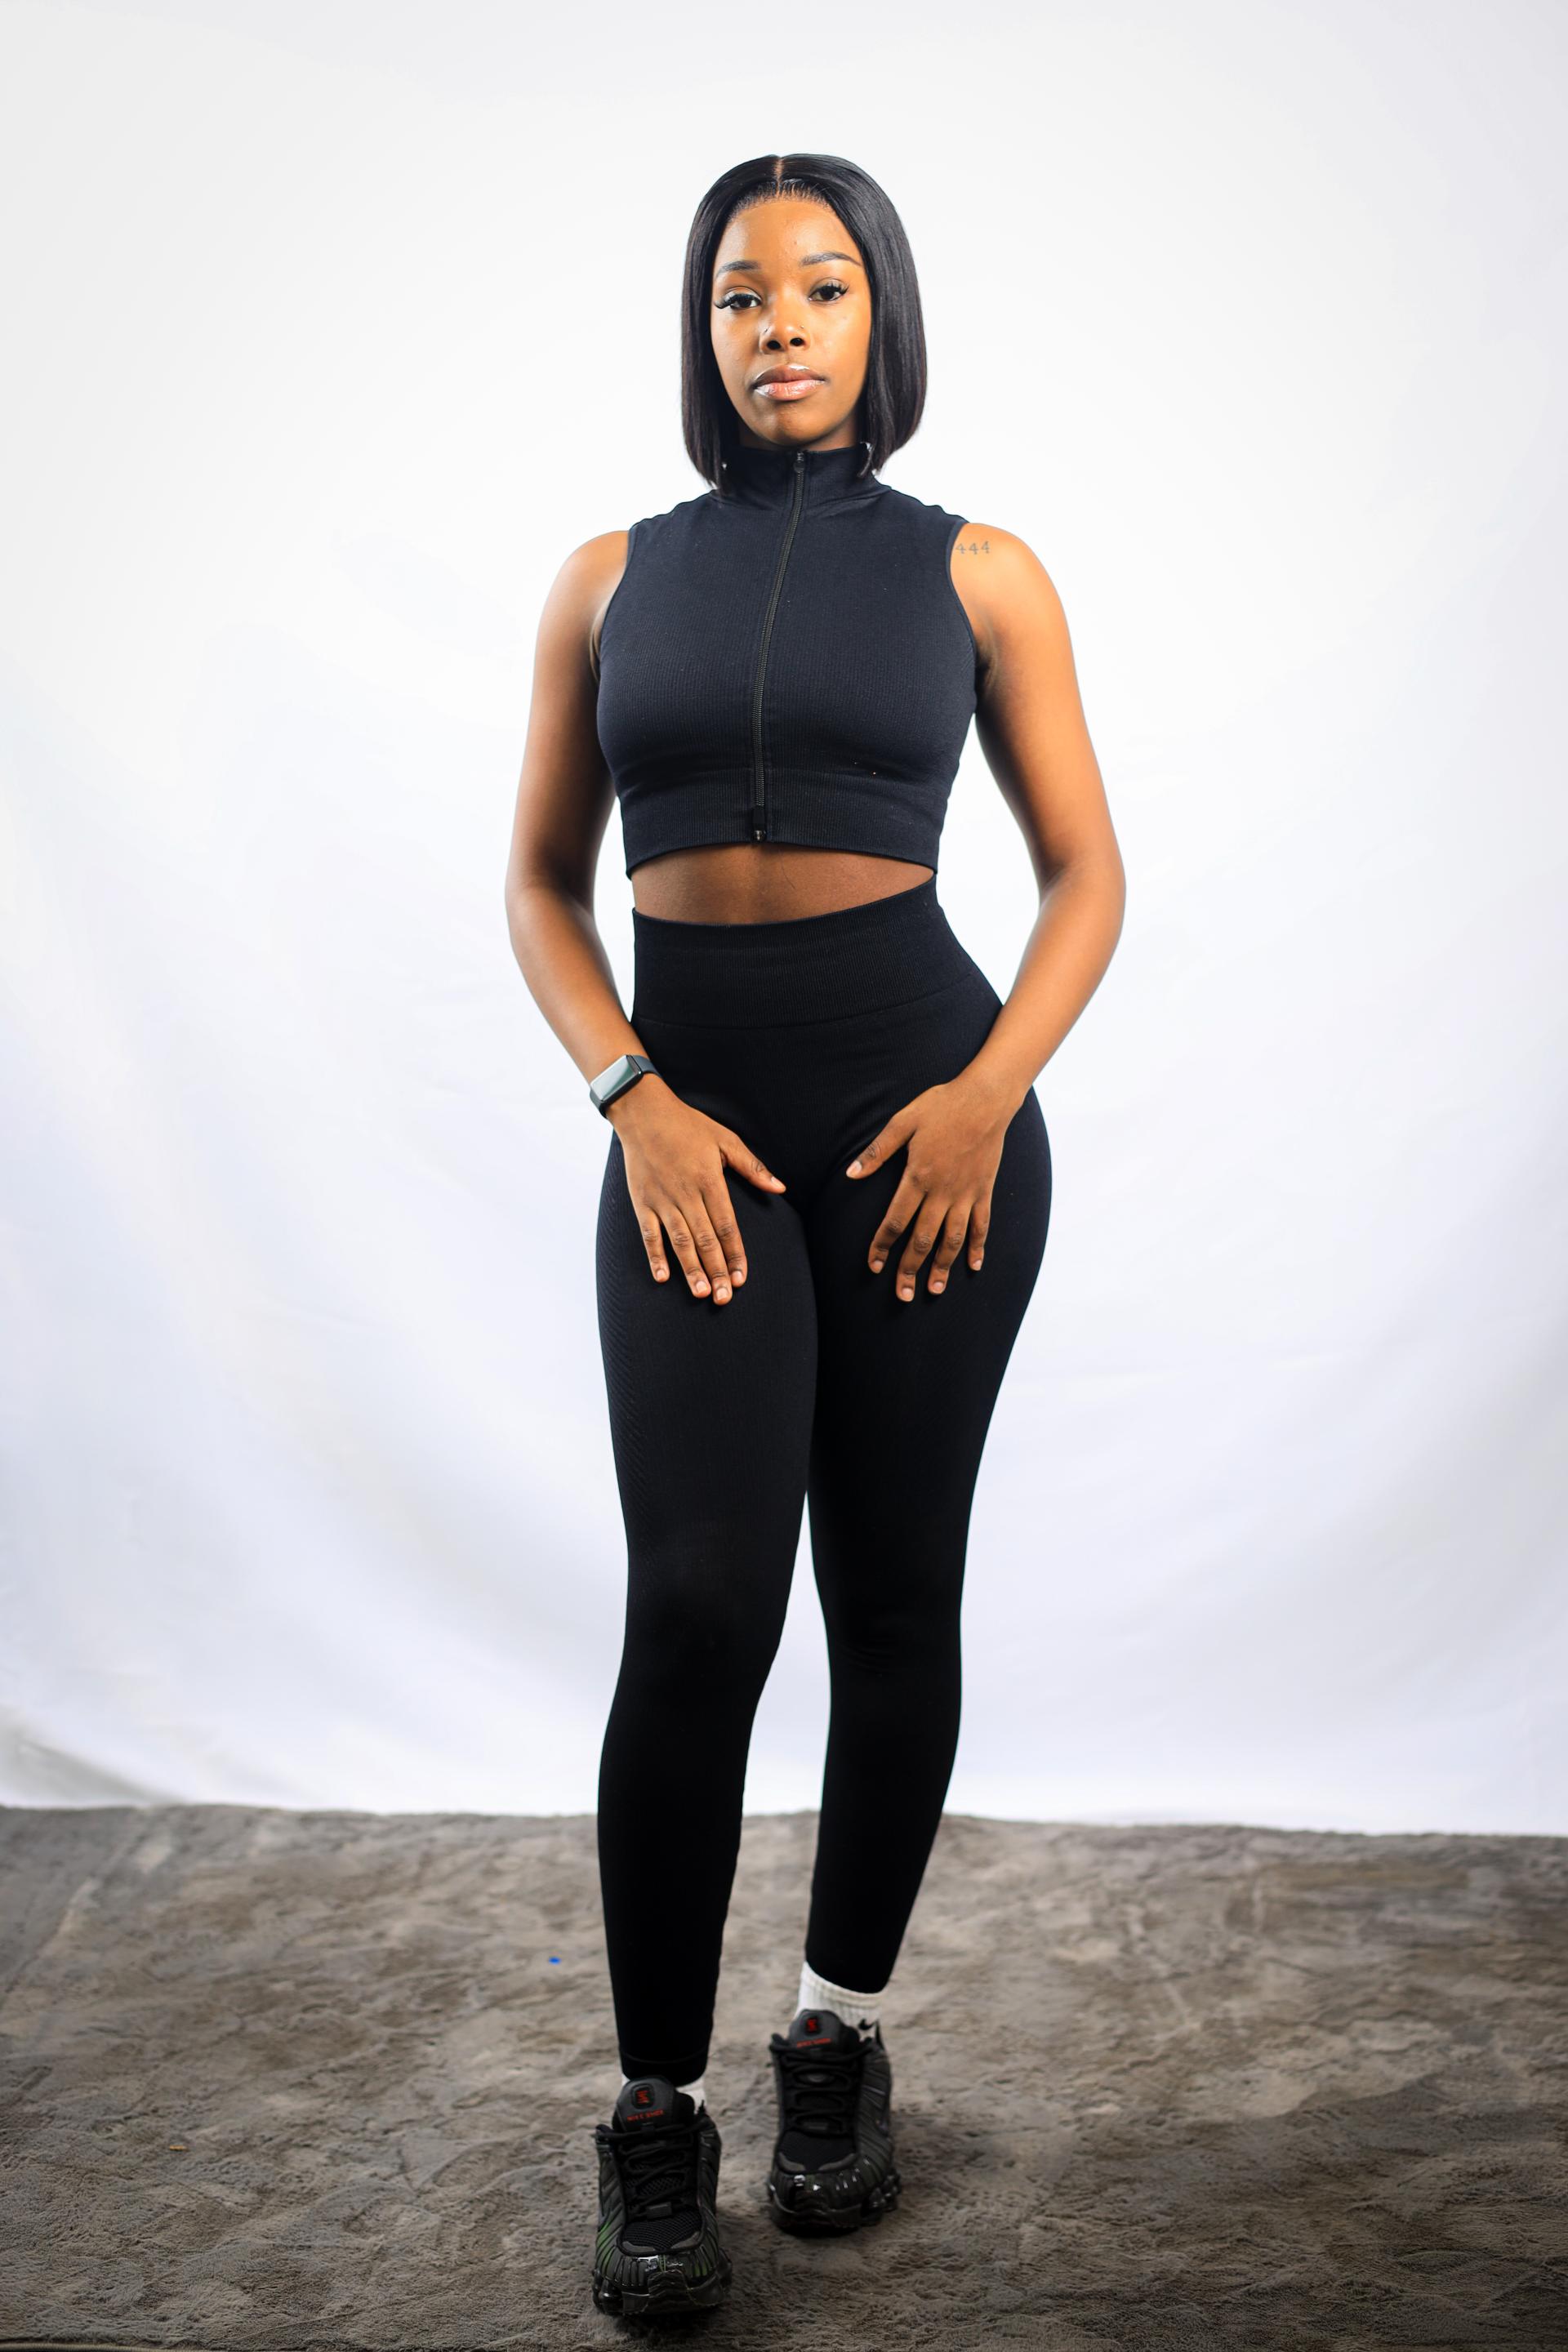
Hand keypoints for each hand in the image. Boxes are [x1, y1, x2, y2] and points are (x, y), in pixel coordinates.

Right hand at [607, 1075, 785, 1304]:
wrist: (643, 1112)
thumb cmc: (688, 1125)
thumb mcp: (726, 1139)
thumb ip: (752, 1167)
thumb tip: (780, 1187)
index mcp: (709, 1180)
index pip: (726, 1225)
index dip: (735, 1254)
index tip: (742, 1278)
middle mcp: (686, 1193)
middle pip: (705, 1239)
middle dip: (716, 1270)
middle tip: (723, 1297)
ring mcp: (662, 1199)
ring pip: (679, 1241)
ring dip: (690, 1269)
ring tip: (701, 1293)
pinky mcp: (641, 1201)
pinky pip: (648, 1233)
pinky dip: (655, 1256)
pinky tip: (663, 1277)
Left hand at [845, 1070, 1017, 1299]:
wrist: (986, 1097)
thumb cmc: (941, 1105)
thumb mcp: (903, 1122)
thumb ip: (877, 1151)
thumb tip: (851, 1174)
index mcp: (918, 1176)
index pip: (895, 1221)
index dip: (882, 1246)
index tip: (873, 1266)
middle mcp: (942, 1192)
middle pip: (922, 1239)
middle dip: (909, 1269)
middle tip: (901, 1295)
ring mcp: (966, 1193)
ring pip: (952, 1239)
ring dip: (942, 1267)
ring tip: (933, 1290)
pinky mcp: (984, 1190)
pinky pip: (982, 1225)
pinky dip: (978, 1247)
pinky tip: (973, 1266)